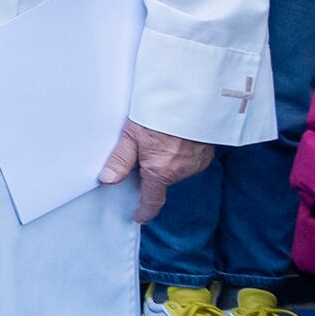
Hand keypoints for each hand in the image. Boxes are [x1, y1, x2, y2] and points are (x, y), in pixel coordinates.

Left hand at [98, 119, 213, 223]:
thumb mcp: (132, 134)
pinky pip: (190, 160)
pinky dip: (181, 153)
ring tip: (161, 139)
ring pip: (176, 169)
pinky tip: (176, 138)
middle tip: (144, 150)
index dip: (145, 210)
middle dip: (152, 170)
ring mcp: (197, 163)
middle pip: (161, 179)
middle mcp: (181, 172)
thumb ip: (120, 159)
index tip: (140, 216)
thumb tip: (107, 179)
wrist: (194, 99)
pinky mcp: (207, 153)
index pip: (152, 200)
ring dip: (167, 160)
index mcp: (160, 171)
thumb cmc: (161, 113)